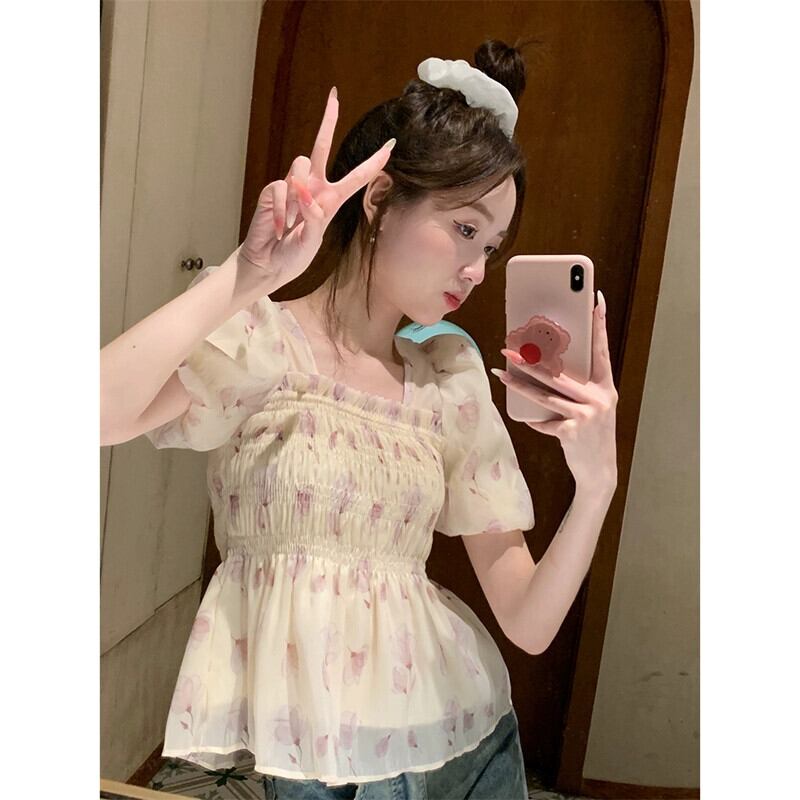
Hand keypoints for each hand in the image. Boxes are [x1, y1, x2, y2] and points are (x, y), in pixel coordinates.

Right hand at [239, 86, 394, 283]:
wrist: (268, 264)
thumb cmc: (293, 256)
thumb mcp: (312, 241)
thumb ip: (313, 216)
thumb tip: (303, 189)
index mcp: (331, 200)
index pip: (355, 178)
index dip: (373, 164)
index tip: (389, 147)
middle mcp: (313, 188)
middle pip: (320, 147)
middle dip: (327, 121)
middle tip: (333, 96)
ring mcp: (292, 187)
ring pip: (299, 168)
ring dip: (296, 199)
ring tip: (290, 224)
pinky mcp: (272, 191)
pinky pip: (280, 189)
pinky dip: (280, 210)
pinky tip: (278, 227)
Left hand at [495, 292, 618, 491]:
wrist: (599, 471)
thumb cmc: (592, 434)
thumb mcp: (594, 407)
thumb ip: (579, 388)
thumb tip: (545, 366)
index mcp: (605, 387)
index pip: (601, 350)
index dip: (600, 325)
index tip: (597, 299)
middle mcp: (599, 398)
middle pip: (560, 371)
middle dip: (533, 358)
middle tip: (510, 346)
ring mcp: (587, 414)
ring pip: (546, 394)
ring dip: (520, 384)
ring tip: (501, 372)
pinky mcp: (573, 431)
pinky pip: (545, 421)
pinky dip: (535, 421)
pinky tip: (526, 419)